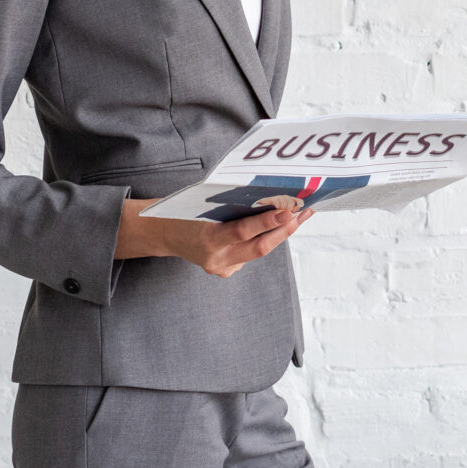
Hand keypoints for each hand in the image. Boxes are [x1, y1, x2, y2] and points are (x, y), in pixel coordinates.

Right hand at [117, 200, 311, 276]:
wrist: (163, 233)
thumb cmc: (183, 211)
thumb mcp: (202, 204)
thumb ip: (231, 205)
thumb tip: (268, 196)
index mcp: (207, 239)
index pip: (242, 231)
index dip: (267, 222)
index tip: (288, 210)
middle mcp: (216, 258)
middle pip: (259, 247)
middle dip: (284, 230)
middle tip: (303, 213)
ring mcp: (221, 267)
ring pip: (258, 251)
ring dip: (280, 234)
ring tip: (299, 217)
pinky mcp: (225, 271)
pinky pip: (250, 254)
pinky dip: (264, 239)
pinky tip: (279, 227)